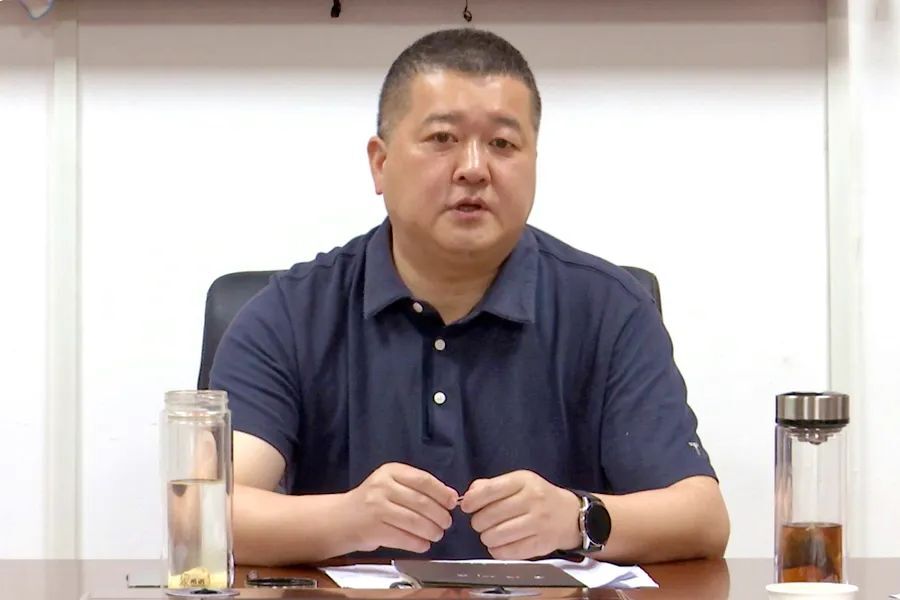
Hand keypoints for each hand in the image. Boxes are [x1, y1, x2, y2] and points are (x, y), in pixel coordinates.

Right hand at [344, 462, 458, 553]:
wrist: (341, 518)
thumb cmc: (374, 501)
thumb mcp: (392, 485)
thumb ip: (418, 488)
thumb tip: (451, 497)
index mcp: (391, 471)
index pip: (423, 480)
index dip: (442, 493)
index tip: (453, 502)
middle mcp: (382, 486)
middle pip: (421, 502)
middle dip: (440, 515)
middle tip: (446, 523)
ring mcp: (376, 507)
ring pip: (414, 521)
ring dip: (431, 531)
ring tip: (437, 535)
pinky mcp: (373, 529)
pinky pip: (403, 537)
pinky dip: (417, 543)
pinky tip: (423, 544)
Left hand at [460, 470, 580, 558]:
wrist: (570, 515)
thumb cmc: (537, 497)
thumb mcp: (518, 482)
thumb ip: (491, 486)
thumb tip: (468, 496)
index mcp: (523, 481)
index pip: (489, 491)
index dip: (472, 501)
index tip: (466, 506)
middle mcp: (532, 500)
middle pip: (490, 516)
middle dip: (478, 522)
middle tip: (481, 522)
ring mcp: (538, 523)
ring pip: (496, 536)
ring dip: (486, 537)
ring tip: (490, 534)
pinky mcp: (540, 544)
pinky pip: (507, 552)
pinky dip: (496, 551)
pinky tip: (499, 545)